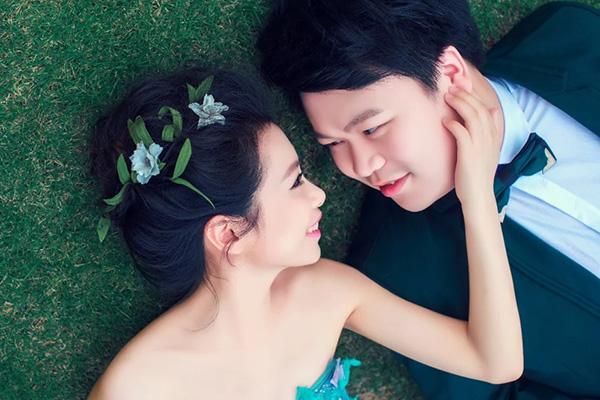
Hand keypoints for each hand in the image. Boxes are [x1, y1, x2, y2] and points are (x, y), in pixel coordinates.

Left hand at [443, 87, 500, 209]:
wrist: (478, 195)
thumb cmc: (476, 175)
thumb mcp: (486, 152)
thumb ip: (486, 135)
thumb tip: (485, 116)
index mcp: (495, 137)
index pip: (488, 109)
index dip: (476, 96)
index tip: (463, 87)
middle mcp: (490, 138)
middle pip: (479, 108)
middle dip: (465, 95)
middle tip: (451, 88)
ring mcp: (480, 145)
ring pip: (472, 116)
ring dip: (459, 103)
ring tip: (447, 97)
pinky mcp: (469, 153)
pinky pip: (461, 132)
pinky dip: (453, 124)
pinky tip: (445, 121)